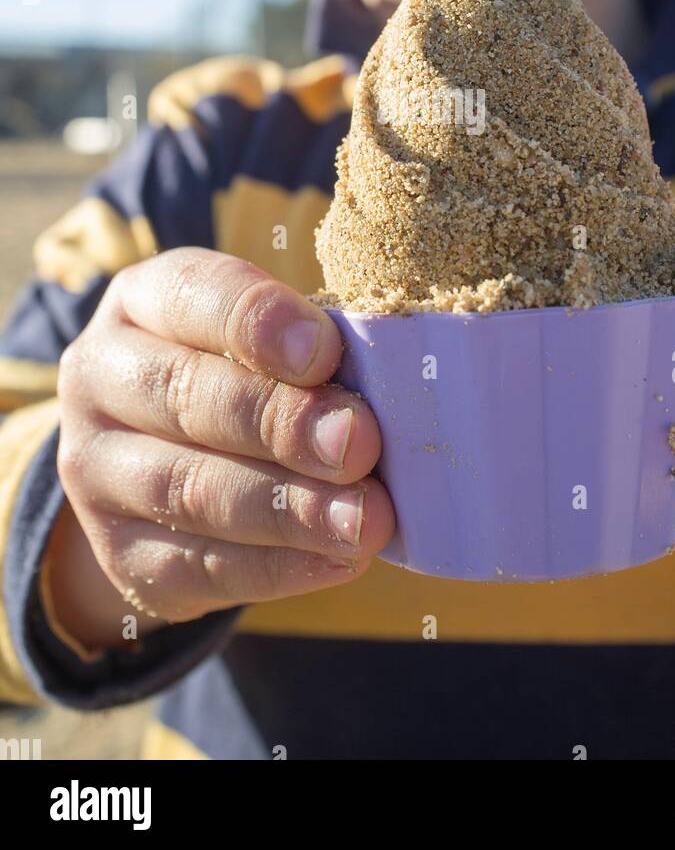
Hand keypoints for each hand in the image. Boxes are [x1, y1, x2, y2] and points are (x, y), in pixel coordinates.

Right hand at [54, 247, 394, 644]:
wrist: (157, 469)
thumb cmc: (241, 375)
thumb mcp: (262, 337)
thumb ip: (310, 349)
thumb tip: (389, 385)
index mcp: (143, 301)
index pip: (192, 295)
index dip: (258, 324)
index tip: (325, 354)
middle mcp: (103, 377)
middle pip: (187, 396)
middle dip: (283, 422)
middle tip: (358, 444)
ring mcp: (98, 472)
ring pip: (190, 490)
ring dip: (289, 508)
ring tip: (365, 518)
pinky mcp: (121, 554)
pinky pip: (198, 566)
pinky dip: (278, 567)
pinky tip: (338, 559)